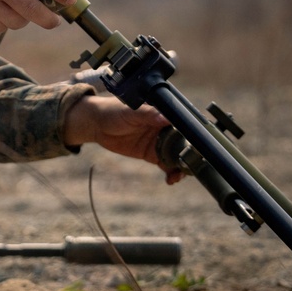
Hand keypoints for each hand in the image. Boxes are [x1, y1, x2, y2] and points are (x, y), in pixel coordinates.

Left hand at [63, 94, 183, 183]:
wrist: (96, 124)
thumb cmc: (113, 111)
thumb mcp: (131, 112)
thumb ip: (148, 114)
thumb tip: (166, 118)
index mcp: (162, 114)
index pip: (182, 125)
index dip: (191, 137)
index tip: (195, 149)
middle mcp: (164, 128)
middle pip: (183, 143)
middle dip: (188, 156)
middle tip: (188, 167)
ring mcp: (158, 142)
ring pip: (176, 156)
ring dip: (181, 167)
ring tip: (178, 176)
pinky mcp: (151, 154)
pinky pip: (165, 164)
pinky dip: (170, 172)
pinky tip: (171, 179)